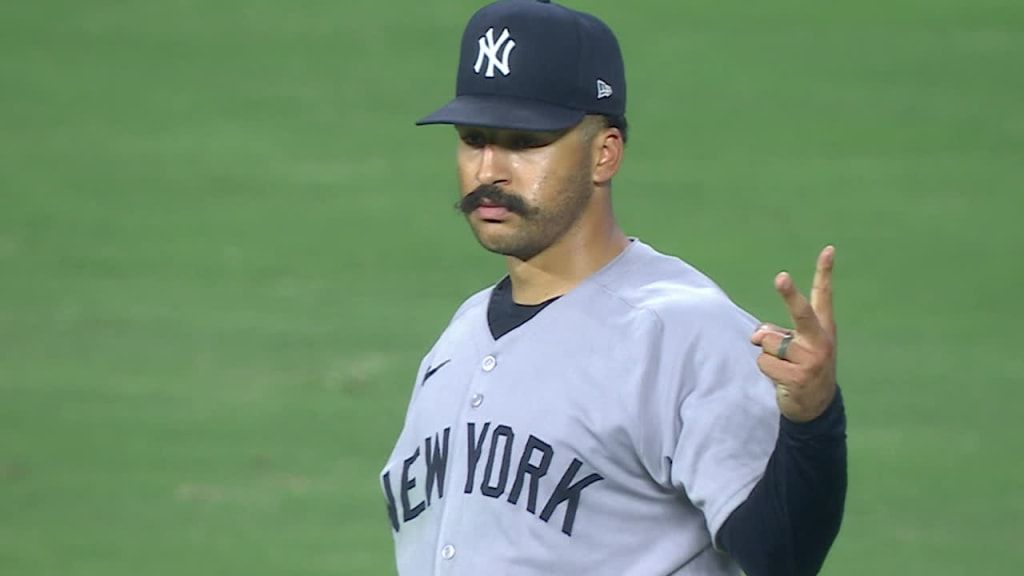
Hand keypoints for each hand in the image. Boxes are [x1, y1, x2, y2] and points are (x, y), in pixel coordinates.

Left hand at [751, 246, 837, 422]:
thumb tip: (757, 336)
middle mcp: (821, 341)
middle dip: (790, 294)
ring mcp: (812, 360)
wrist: (816, 405)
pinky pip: (764, 362)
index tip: (828, 249)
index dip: (825, 272)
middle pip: (801, 313)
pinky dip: (765, 370)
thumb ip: (775, 332)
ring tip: (783, 366)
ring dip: (768, 354)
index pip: (824, 295)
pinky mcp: (798, 378)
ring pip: (770, 342)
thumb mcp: (795, 346)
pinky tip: (781, 378)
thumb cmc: (802, 366)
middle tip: (781, 277)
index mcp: (823, 328)